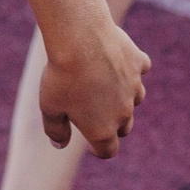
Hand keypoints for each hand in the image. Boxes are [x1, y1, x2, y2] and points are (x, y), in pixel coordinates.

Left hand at [38, 21, 148, 155]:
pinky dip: (132, 67)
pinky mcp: (138, 63)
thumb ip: (56, 130)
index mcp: (101, 129)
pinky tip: (118, 59)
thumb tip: (60, 144)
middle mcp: (123, 112)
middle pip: (124, 127)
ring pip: (136, 99)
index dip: (98, 150)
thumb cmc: (61, 75)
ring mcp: (134, 86)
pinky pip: (140, 69)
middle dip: (112, 124)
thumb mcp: (49, 107)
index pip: (108, 151)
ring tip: (105, 84)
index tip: (90, 143)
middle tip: (94, 110)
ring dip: (124, 96)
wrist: (80, 38)